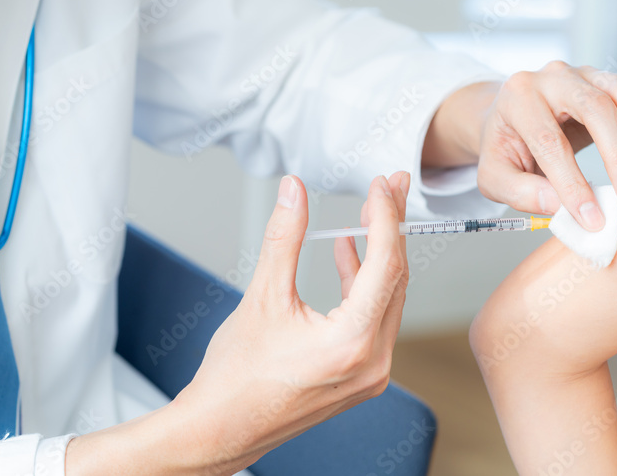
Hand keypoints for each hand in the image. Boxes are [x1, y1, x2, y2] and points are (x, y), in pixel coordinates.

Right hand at [175, 171, 410, 471]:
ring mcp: (371, 371)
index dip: (385, 217)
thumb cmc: (235, 377)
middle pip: (395, 277)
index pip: (384, 264)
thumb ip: (285, 238)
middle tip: (389, 187)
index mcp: (352, 342)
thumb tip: (294, 193)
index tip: (380, 186)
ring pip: (389, 297)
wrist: (220, 429)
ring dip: (380, 253)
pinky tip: (350, 255)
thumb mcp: (262, 297)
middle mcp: (372, 360)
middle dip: (391, 227)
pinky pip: (377, 317)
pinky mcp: (362, 374)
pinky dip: (366, 284)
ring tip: (371, 213)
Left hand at [474, 62, 616, 230]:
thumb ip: (520, 192)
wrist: (514, 118)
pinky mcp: (609, 81)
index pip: (549, 141)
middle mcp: (553, 77)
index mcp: (518, 98)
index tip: (591, 218)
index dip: (572, 183)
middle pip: (596, 107)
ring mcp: (585, 74)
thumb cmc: (506, 148)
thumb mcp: (495, 176)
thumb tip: (557, 207)